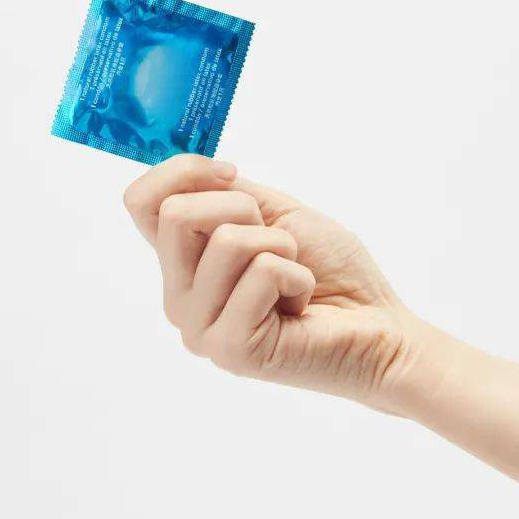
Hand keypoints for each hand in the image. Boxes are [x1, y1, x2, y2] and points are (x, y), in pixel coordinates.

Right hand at [123, 154, 435, 413]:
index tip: (233, 178)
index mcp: (182, 265)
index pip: (140, 201)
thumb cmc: (331, 271)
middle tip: (278, 244)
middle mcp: (178, 300)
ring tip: (293, 279)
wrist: (378, 326)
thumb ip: (222, 194)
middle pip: (174, 214)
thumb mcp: (271, 213)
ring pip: (226, 241)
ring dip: (280, 246)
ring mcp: (199, 329)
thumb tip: (186, 169)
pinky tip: (300, 307)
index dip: (184, 172)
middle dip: (244, 209)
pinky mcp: (230, 349)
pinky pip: (260, 272)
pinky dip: (296, 276)